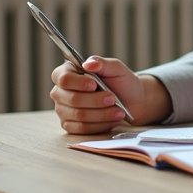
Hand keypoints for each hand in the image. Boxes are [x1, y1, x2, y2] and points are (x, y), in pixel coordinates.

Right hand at [50, 56, 168, 133]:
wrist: (132, 100)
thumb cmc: (121, 81)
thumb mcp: (116, 69)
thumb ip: (103, 63)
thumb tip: (88, 63)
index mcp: (67, 72)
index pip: (63, 78)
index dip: (78, 83)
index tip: (94, 84)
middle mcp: (61, 91)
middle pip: (72, 99)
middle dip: (95, 100)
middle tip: (113, 98)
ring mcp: (63, 110)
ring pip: (79, 115)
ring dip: (101, 113)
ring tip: (118, 111)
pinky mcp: (70, 125)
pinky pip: (82, 128)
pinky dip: (100, 124)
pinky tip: (113, 119)